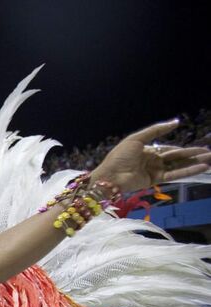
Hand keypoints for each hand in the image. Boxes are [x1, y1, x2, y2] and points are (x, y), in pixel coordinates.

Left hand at [92, 120, 210, 192]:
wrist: (110, 176)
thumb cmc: (119, 156)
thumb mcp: (137, 138)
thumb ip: (156, 130)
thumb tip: (176, 122)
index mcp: (148, 151)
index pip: (169, 150)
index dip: (183, 150)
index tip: (198, 150)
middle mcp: (153, 161)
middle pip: (177, 158)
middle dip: (193, 156)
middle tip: (210, 153)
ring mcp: (154, 171)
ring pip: (178, 166)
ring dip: (194, 163)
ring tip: (210, 160)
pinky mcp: (155, 180)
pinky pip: (174, 174)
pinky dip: (188, 171)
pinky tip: (201, 167)